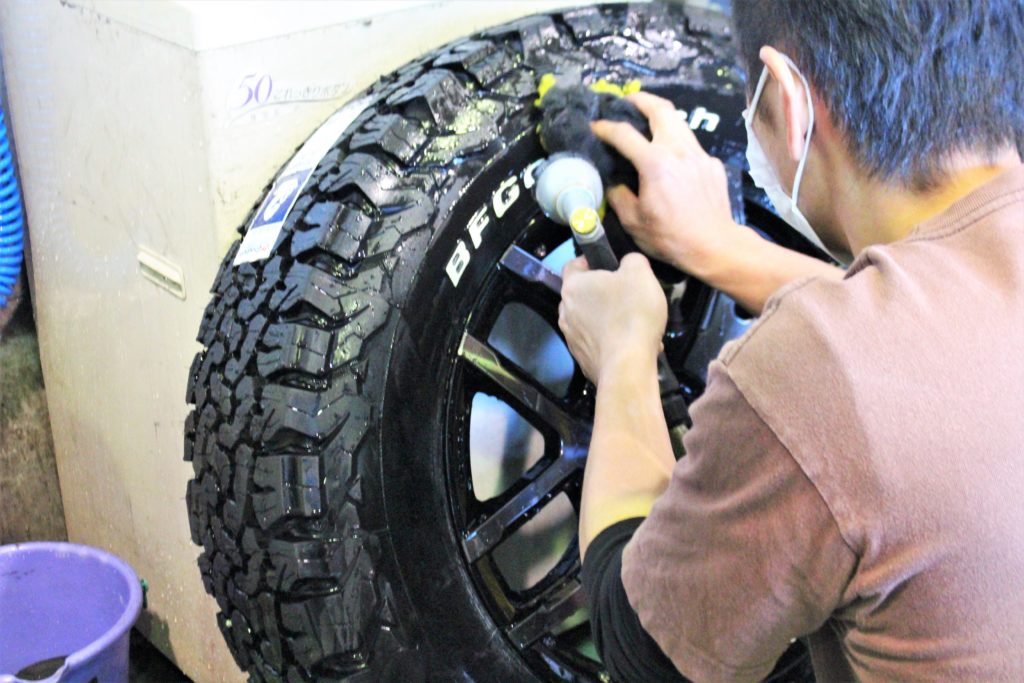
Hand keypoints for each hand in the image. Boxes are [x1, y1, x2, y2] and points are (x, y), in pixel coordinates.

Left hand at [558, 253, 666, 383]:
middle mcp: (566, 311)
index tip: (609, 265)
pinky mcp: (581, 358)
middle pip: (582, 294)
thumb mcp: (640, 274)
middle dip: (603, 293)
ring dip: (609, 319)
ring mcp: (571, 337)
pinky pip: (596, 342)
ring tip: (634, 324)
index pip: (573, 265)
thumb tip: (628, 263)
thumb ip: (632, 260)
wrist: (627, 366)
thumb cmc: (632, 313)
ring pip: (590, 320)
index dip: (590, 261)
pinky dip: (611, 340)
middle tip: (627, 295)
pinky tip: (631, 343)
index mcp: (573, 286)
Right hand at [592, 92, 741, 278]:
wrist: (714, 245)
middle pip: (660, 110)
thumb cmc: (670, 237)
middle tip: (628, 100)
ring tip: (648, 120)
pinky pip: (691, 145)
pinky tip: (671, 156)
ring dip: (661, 116)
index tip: (595, 126)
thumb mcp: (633, 221)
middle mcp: (678, 150)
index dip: (605, 127)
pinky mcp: (712, 164)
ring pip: (679, 123)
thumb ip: (618, 196)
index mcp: (655, 163)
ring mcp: (699, 155)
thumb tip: (614, 183)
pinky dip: (676, 143)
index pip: (624, 134)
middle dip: (642, 100)